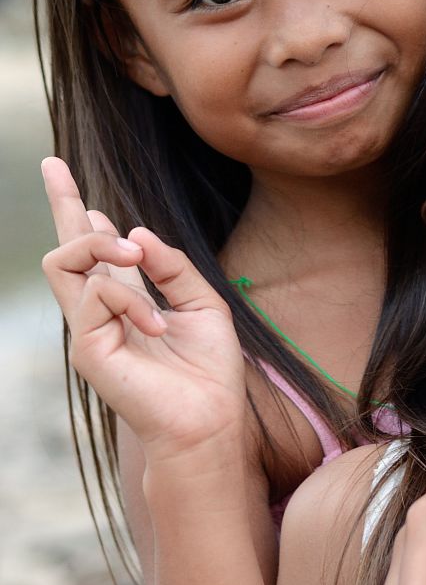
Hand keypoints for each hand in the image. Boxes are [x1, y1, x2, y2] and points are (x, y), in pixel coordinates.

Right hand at [40, 157, 246, 458]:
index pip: (93, 247)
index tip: (56, 165)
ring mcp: (88, 328)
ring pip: (65, 258)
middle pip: (64, 246)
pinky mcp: (87, 348)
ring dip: (103, 244)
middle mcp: (101, 310)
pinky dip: (132, 297)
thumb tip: (135, 233)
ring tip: (135, 255)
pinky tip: (157, 324)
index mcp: (127, 297)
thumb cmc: (209, 367)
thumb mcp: (202, 302)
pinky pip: (97, 293)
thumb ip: (170, 266)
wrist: (210, 419)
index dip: (74, 206)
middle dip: (60, 200)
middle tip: (56, 166)